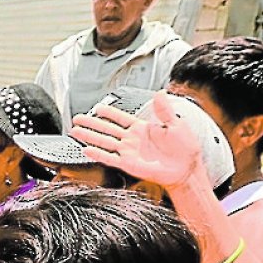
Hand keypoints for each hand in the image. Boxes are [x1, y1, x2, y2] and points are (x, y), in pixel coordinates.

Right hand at [70, 92, 203, 189]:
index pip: (121, 117)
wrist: (187, 169)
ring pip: (104, 141)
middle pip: (106, 128)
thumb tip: (160, 93)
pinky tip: (87, 150)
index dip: (108, 112)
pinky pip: (110, 158)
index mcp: (142, 128)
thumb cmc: (185, 149)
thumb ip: (165, 110)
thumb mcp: (177, 124)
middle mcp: (132, 140)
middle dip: (91, 123)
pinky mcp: (128, 164)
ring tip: (75, 132)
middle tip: (78, 118)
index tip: (97, 107)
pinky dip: (98, 154)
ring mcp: (129, 152)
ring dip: (89, 136)